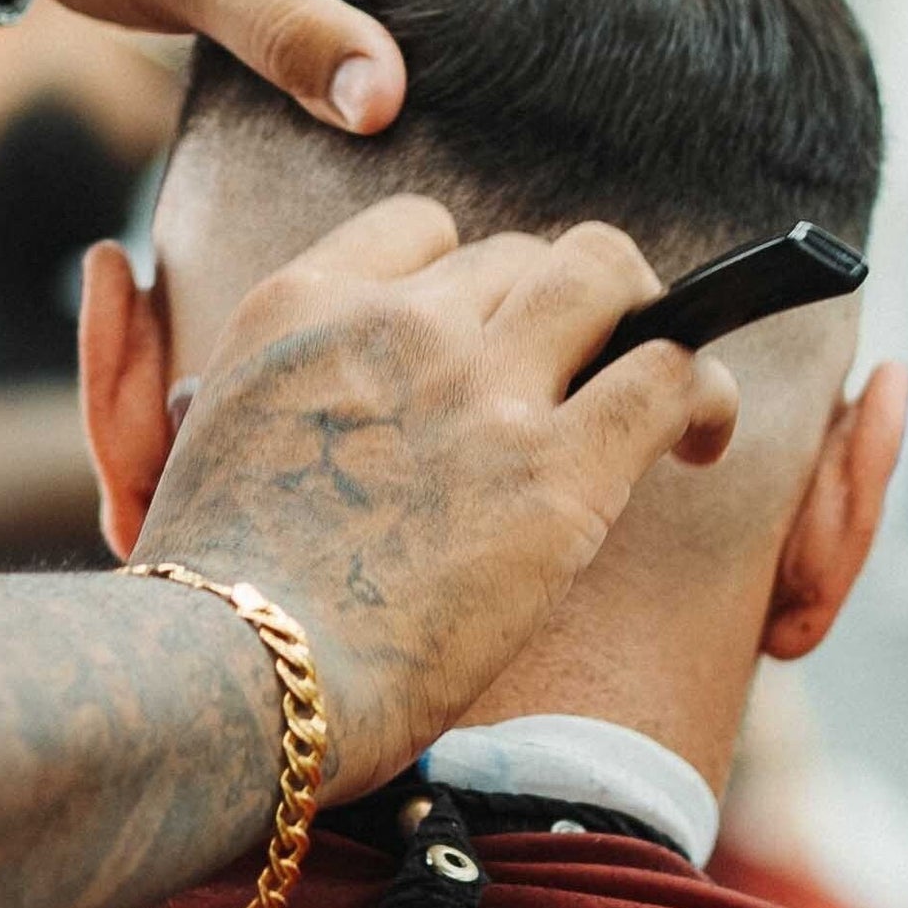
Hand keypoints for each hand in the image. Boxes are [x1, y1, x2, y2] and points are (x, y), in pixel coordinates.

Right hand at [127, 196, 742, 793]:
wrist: (223, 677)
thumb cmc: (205, 611)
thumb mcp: (210, 454)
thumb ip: (282, 413)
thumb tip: (328, 445)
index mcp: (299, 307)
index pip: (424, 230)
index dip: (473, 282)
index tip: (487, 343)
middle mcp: (398, 323)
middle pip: (525, 254)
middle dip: (566, 310)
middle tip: (585, 381)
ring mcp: (481, 387)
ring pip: (608, 277)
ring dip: (646, 321)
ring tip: (666, 398)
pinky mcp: (556, 473)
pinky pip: (670, 374)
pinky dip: (702, 396)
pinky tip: (699, 443)